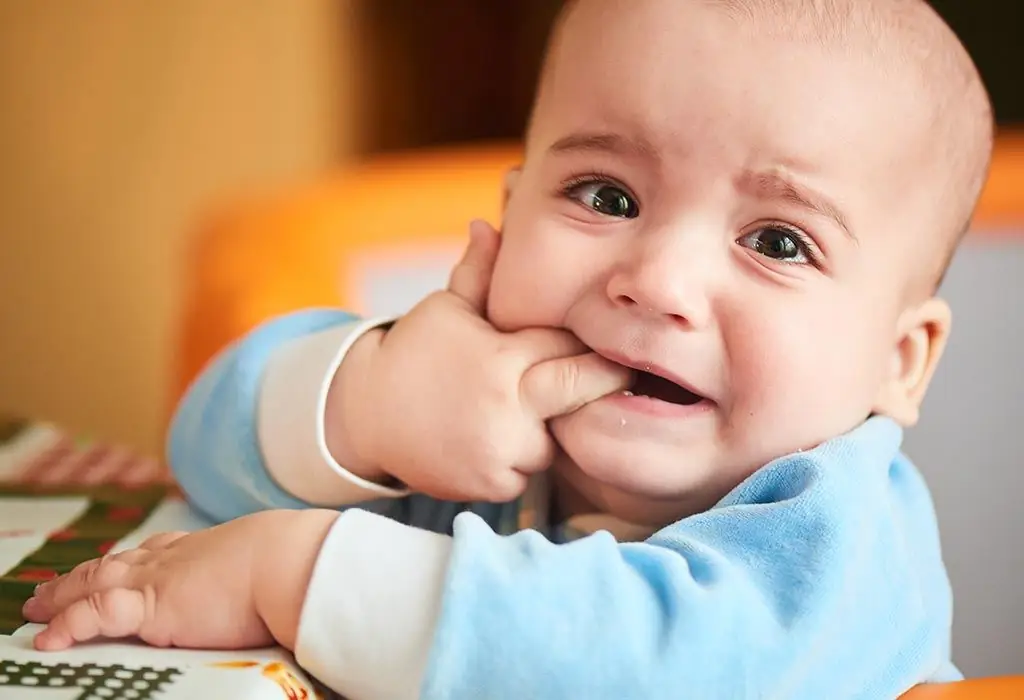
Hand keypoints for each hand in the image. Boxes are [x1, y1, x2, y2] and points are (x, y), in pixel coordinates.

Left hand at [22, 509, 337, 651]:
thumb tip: (292, 585)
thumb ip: (266, 574)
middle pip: (116, 564)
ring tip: (36, 607)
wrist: (291, 560)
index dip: (131, 558)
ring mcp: (159, 579)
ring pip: (94, 584)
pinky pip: (94, 616)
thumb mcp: (276, 561)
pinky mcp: (151, 606)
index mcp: (205, 548)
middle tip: (55, 584)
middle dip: (83, 574)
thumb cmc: (296, 562)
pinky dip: (67, 625)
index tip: (119, 560)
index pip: (156, 550)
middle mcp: (175, 558)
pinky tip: (47, 638)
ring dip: (62, 595)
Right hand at [329, 220, 632, 502]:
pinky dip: (521, 459)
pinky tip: (500, 439)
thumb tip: (489, 221)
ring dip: (551, 426)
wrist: (363, 417)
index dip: (587, 337)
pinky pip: (529, 472)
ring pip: (557, 438)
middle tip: (621, 370)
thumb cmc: (412, 354)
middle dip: (604, 378)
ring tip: (530, 408)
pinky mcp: (491, 484)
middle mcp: (508, 406)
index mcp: (502, 357)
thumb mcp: (445, 308)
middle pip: (583, 388)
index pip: (569, 342)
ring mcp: (501, 449)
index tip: (607, 335)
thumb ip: (478, 271)